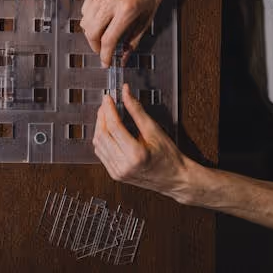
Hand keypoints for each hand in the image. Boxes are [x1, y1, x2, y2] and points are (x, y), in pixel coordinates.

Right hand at [80, 0, 168, 66]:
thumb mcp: (148, 17)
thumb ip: (134, 39)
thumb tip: (124, 56)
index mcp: (127, 10)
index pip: (108, 40)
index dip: (105, 55)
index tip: (106, 62)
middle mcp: (111, 1)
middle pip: (91, 33)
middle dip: (95, 46)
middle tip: (102, 50)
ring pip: (85, 22)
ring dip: (92, 33)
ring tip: (102, 33)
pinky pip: (85, 9)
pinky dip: (90, 18)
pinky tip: (100, 18)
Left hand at [93, 84, 195, 202]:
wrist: (175, 178)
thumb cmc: (169, 157)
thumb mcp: (154, 130)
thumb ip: (137, 110)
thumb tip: (126, 94)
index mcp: (136, 155)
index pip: (114, 126)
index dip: (108, 109)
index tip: (108, 98)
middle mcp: (124, 166)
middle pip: (102, 135)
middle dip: (102, 116)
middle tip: (106, 104)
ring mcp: (118, 172)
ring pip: (98, 144)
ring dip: (99, 127)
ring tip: (106, 115)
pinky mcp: (115, 174)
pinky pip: (101, 154)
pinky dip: (101, 140)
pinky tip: (106, 131)